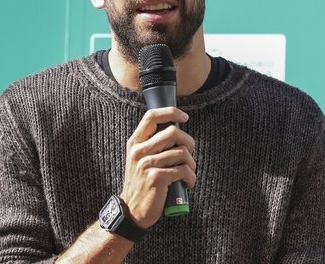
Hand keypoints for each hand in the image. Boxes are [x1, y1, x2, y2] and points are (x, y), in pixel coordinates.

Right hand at [120, 107, 195, 229]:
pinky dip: (191, 177)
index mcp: (135, 143)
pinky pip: (184, 170)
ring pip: (182, 152)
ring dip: (192, 164)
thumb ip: (152, 145)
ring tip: (188, 173)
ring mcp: (147, 164)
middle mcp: (139, 151)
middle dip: (189, 142)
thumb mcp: (139, 160)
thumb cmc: (141, 184)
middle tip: (189, 155)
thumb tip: (176, 131)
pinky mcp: (157, 178)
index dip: (171, 112)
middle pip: (173, 132)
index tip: (184, 117)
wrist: (132, 211)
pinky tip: (188, 183)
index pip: (151, 116)